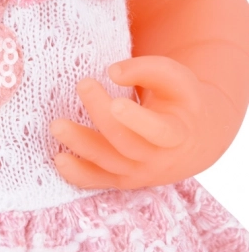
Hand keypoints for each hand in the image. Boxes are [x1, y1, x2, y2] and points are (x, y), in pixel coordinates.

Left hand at [50, 56, 209, 189]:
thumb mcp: (177, 80)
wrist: (194, 141)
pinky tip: (59, 159)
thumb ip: (148, 70)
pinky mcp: (120, 179)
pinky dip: (76, 173)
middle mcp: (157, 159)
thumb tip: (112, 73)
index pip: (158, 130)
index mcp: (177, 134)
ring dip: (80, 144)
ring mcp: (137, 173)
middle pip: (125, 141)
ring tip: (56, 125)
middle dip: (100, 113)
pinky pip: (96, 181)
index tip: (115, 102)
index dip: (137, 120)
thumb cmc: (182, 101)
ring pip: (106, 162)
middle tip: (84, 84)